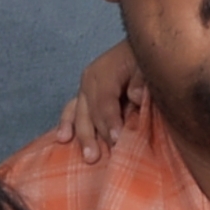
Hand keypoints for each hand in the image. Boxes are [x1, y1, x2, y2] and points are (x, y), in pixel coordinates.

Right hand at [52, 41, 147, 162]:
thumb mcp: (146, 64)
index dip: (110, 120)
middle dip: (96, 135)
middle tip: (103, 156)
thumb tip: (136, 96)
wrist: (135, 51)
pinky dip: (67, 125)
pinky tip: (63, 139)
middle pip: (91, 112)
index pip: (106, 100)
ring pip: (79, 115)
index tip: (118, 138)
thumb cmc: (142, 61)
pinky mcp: (82, 97)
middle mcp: (90, 80)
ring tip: (90, 157)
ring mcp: (84, 89)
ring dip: (83, 136)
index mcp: (105, 71)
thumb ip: (141, 79)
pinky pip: (71, 112)